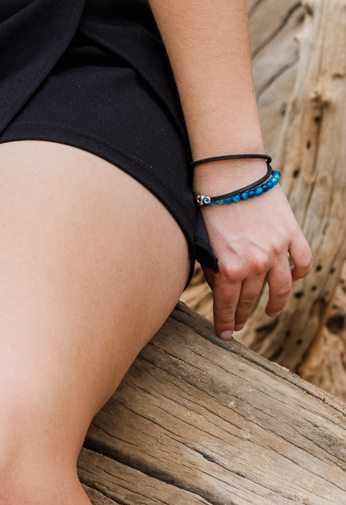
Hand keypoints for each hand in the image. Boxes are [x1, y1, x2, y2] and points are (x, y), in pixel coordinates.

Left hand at [200, 183, 311, 339]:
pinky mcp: (291, 234)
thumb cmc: (208, 201)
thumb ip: (212, 266)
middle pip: (251, 299)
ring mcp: (277, 251)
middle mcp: (255, 264)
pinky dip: (299, 273)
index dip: (224, 322)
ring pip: (281, 289)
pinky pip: (302, 263)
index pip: (227, 304)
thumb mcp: (202, 240)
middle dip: (242, 315)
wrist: (229, 170)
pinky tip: (292, 279)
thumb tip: (218, 285)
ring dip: (275, 304)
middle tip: (238, 324)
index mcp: (228, 267)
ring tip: (270, 312)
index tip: (224, 334)